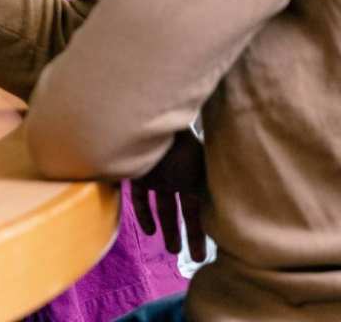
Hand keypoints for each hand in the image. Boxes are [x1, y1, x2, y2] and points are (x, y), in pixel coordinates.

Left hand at [130, 128, 207, 260]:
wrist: (153, 120)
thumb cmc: (183, 142)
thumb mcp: (206, 169)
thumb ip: (216, 189)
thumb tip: (240, 213)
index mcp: (196, 174)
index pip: (203, 207)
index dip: (206, 229)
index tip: (211, 250)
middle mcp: (178, 175)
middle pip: (185, 210)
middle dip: (190, 234)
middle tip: (197, 258)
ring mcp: (158, 174)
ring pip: (163, 207)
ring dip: (168, 228)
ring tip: (172, 249)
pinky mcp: (137, 172)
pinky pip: (139, 197)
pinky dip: (143, 214)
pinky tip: (149, 231)